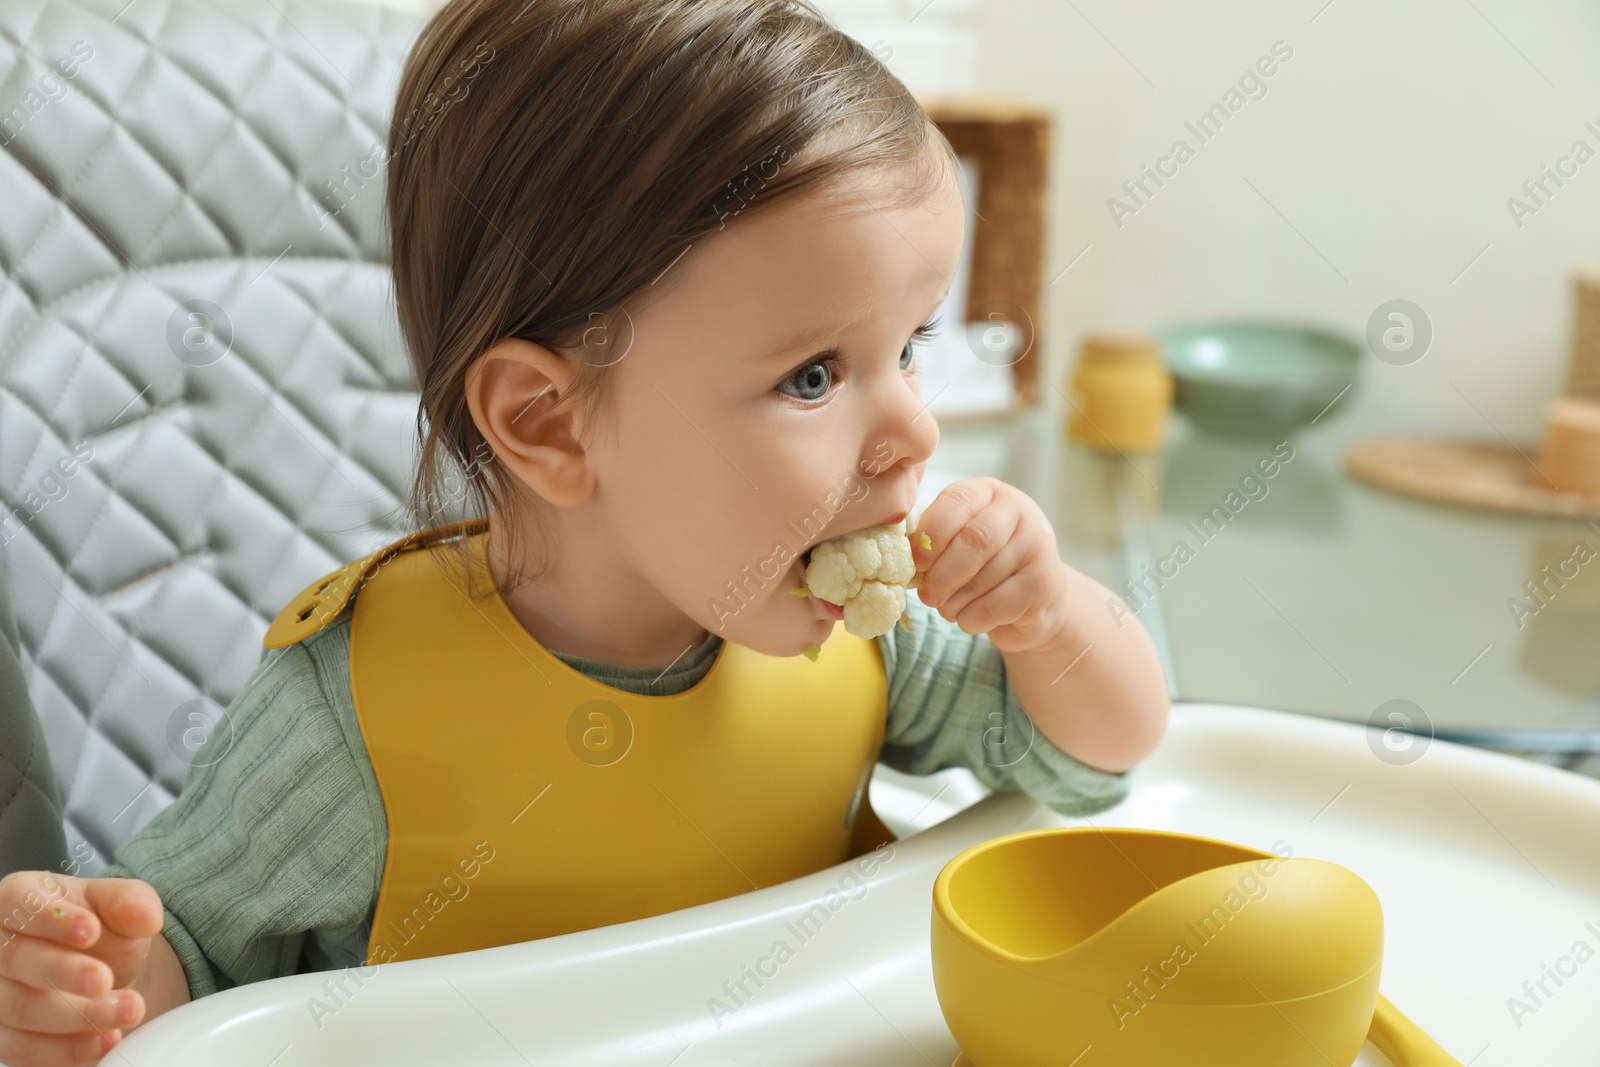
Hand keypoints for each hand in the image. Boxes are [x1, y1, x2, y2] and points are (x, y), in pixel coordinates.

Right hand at [0, 872, 162, 1065]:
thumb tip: (146, 916)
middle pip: (18, 961)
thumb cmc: (95, 925)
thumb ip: (130, 902)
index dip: (53, 919)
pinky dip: (67, 1050)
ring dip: (78, 1016)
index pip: (19, 904)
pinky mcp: (4, 1035)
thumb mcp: (117, 904)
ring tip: (129, 1011)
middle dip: (66, 973)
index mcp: (17, 901)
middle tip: (106, 980)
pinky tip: (106, 1040)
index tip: (92, 931)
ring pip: (22, 1009)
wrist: (96, 964)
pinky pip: (23, 1049)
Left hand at [911, 476, 1068, 653]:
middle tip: (927, 596)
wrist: (1034, 597)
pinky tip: (969, 619)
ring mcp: (1038, 546)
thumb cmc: (983, 565)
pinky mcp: (1045, 584)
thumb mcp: (958, 541)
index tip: (917, 562)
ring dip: (955, 601)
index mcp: (988, 493)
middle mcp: (1019, 511)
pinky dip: (972, 618)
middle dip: (943, 573)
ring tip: (947, 608)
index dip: (932, 532)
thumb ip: (935, 542)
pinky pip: (997, 605)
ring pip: (985, 576)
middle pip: (975, 539)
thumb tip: (909, 562)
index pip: (957, 501)